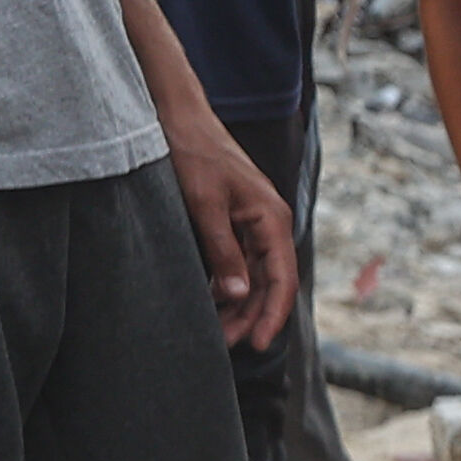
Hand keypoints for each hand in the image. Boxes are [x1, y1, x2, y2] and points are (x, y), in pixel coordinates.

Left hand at [163, 98, 296, 349]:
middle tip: (224, 345)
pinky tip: (210, 301)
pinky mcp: (235, 220)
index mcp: (271, 219)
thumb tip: (238, 295)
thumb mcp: (204, 205)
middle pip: (270, 283)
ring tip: (217, 330)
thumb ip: (222, 252)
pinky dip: (228, 285)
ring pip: (255, 276)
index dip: (272, 315)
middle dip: (251, 316)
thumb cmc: (192, 153)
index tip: (258, 344)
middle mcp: (269, 223)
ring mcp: (253, 222)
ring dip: (239, 304)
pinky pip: (240, 261)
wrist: (177, 116)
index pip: (282, 280)